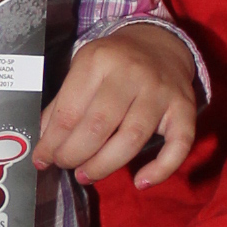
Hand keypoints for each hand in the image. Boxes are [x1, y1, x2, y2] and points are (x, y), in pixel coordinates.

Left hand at [36, 24, 197, 191]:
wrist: (160, 43)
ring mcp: (160, 91)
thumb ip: (63, 104)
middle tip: (65, 165)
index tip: (42, 159)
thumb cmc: (115, 63)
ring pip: (132, 139)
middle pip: (98, 126)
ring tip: (86, 175)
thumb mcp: (83, 69)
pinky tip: (140, 182)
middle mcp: (131, 73)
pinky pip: (178, 145)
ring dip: (105, 165)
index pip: (70, 111)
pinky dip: (161, 169)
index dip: (52, 142)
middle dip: (74, 154)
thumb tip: (44, 144)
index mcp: (99, 60)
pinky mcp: (185, 107)